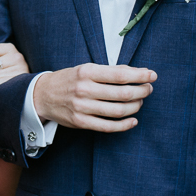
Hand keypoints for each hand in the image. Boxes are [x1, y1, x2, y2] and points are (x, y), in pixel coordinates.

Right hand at [33, 64, 156, 132]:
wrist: (42, 95)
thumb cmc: (69, 79)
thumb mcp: (86, 68)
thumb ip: (109, 71)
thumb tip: (135, 72)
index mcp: (87, 72)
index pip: (120, 75)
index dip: (140, 75)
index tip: (152, 75)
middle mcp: (84, 89)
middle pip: (122, 94)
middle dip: (141, 91)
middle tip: (148, 89)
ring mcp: (82, 107)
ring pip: (118, 111)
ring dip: (135, 107)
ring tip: (140, 102)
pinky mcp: (81, 122)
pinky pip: (108, 127)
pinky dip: (125, 125)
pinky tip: (133, 120)